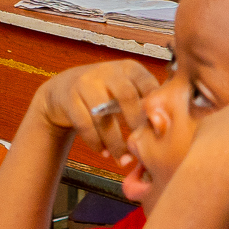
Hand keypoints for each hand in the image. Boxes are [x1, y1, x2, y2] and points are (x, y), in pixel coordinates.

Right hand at [29, 59, 163, 168]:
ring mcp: (85, 83)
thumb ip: (145, 101)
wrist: (63, 89)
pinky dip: (96, 143)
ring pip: (103, 116)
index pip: (148, 84)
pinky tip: (104, 152)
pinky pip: (84, 125)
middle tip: (143, 145)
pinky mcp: (69, 99)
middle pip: (126, 96)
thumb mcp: (125, 88)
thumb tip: (166, 126)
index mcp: (129, 68)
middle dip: (136, 124)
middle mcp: (107, 71)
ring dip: (115, 142)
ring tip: (123, 159)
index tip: (159, 129)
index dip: (155, 108)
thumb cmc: (105, 93)